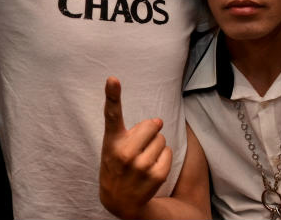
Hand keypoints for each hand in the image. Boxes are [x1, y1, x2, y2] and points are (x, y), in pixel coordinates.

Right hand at [99, 77, 171, 218]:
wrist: (119, 201)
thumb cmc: (118, 166)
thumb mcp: (115, 146)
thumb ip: (133, 129)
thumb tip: (159, 121)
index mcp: (112, 141)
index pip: (112, 114)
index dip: (112, 95)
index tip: (113, 79)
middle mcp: (124, 153)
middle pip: (152, 124)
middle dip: (151, 131)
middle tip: (140, 146)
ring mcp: (140, 166)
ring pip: (162, 139)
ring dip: (157, 146)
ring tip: (143, 160)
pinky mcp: (156, 176)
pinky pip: (168, 153)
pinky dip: (163, 158)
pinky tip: (151, 169)